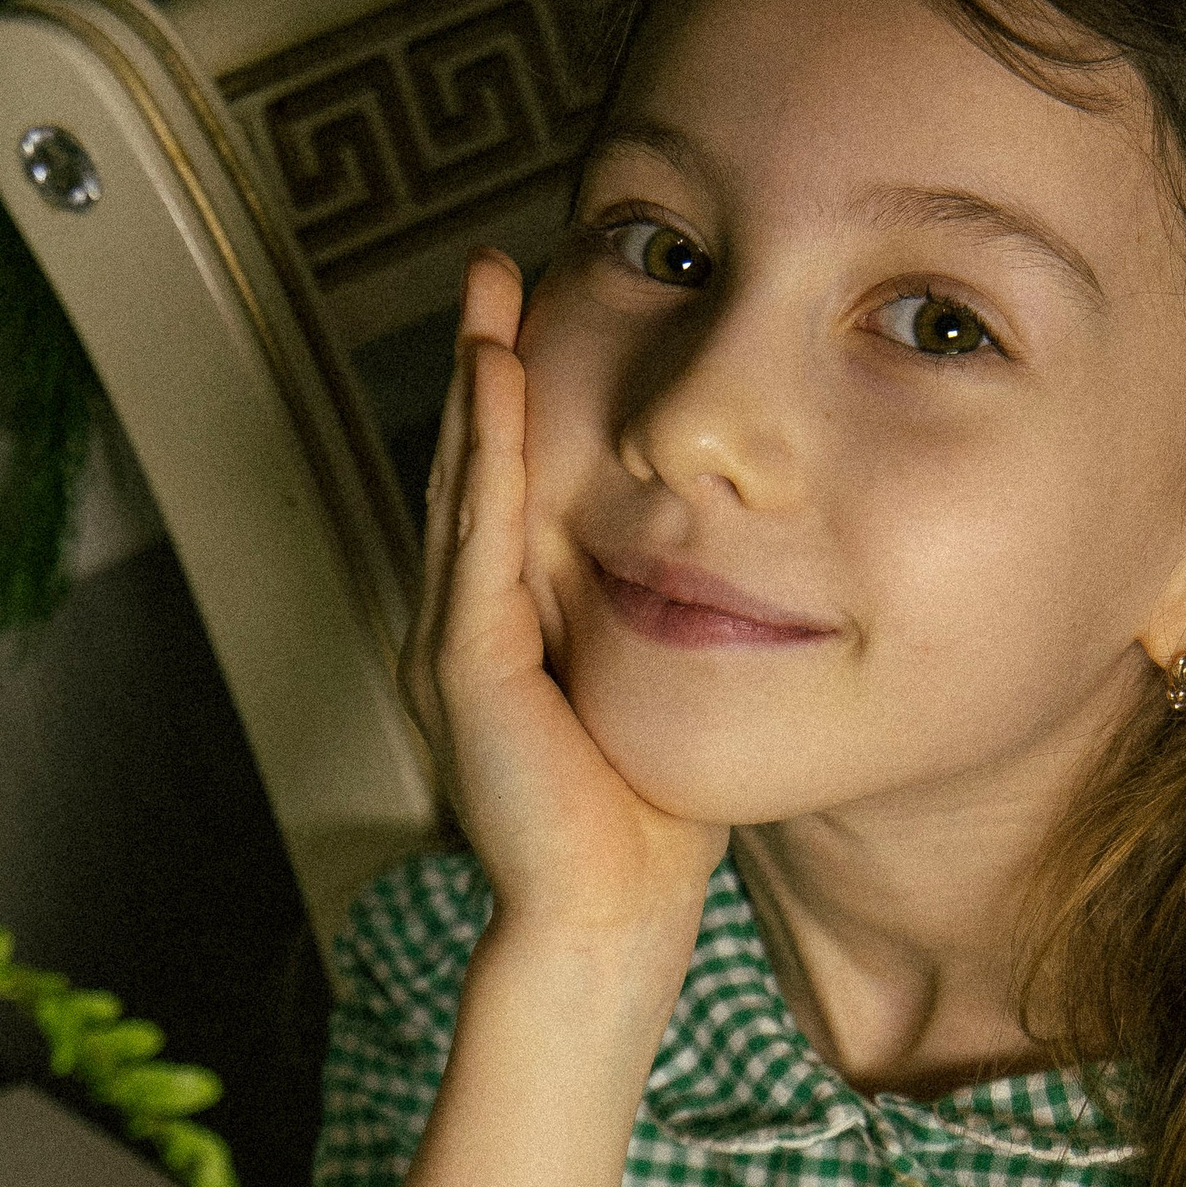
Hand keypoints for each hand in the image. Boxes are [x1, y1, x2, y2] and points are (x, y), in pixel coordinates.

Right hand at [403, 253, 726, 967]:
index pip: (507, 491)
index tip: (545, 312)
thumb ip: (668, 614)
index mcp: (508, 632)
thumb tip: (728, 548)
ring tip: (489, 293)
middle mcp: (468, 628)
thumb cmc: (647, 825)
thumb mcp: (664, 683)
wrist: (609, 921)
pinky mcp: (467, 670)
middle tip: (498, 266)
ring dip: (472, 385)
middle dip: (481, 363)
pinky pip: (475, 540)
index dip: (516, 402)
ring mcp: (457, 647)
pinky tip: (494, 382)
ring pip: (460, 486)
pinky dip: (484, 454)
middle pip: (469, 467)